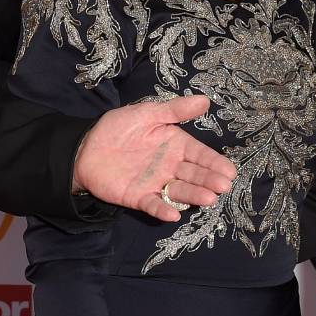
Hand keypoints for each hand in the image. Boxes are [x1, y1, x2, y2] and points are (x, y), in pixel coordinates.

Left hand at [73, 94, 236, 222]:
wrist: (86, 146)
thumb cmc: (118, 128)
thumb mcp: (148, 113)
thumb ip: (175, 110)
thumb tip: (205, 100)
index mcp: (175, 146)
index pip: (199, 155)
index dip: (214, 163)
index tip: (229, 171)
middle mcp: (169, 167)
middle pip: (193, 175)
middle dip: (209, 180)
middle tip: (223, 186)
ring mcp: (155, 183)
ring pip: (178, 191)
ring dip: (193, 195)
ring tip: (208, 199)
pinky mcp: (138, 197)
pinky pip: (152, 204)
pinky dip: (162, 209)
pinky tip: (172, 214)